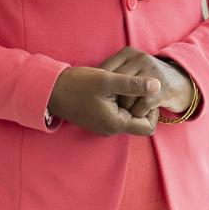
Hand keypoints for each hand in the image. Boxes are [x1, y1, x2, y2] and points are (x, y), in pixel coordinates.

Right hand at [46, 66, 160, 136]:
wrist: (50, 90)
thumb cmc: (77, 84)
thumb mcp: (108, 80)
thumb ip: (133, 84)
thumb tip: (158, 86)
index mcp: (116, 123)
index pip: (148, 127)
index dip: (152, 110)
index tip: (146, 92)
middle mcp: (111, 128)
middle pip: (139, 121)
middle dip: (140, 102)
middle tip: (134, 83)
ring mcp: (104, 125)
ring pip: (128, 115)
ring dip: (129, 100)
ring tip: (122, 83)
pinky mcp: (98, 118)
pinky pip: (117, 112)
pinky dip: (119, 100)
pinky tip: (112, 86)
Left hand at [98, 46, 194, 118]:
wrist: (179, 82)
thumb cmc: (147, 77)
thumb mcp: (131, 67)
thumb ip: (113, 70)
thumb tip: (86, 79)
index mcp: (130, 52)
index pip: (105, 71)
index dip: (101, 88)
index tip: (102, 98)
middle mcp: (141, 59)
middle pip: (115, 84)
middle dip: (113, 99)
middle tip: (113, 108)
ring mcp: (152, 73)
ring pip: (126, 97)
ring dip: (124, 109)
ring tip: (126, 111)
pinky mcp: (161, 90)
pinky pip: (140, 107)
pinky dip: (137, 114)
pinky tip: (138, 113)